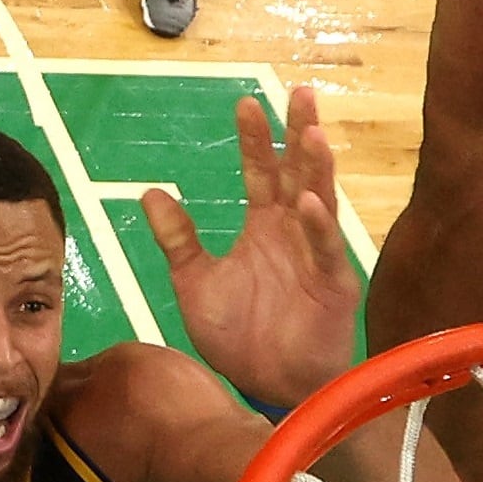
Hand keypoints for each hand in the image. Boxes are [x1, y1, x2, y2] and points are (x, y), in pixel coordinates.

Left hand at [143, 85, 356, 409]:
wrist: (266, 388)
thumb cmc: (239, 338)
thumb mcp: (194, 282)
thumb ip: (177, 239)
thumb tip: (149, 192)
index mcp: (264, 226)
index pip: (259, 171)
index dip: (254, 139)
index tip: (244, 103)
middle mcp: (293, 231)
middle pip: (297, 172)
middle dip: (299, 133)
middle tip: (301, 93)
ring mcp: (317, 255)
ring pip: (319, 200)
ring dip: (317, 168)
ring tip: (314, 132)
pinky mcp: (333, 284)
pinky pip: (325, 250)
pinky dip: (318, 227)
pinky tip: (311, 202)